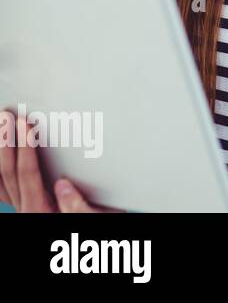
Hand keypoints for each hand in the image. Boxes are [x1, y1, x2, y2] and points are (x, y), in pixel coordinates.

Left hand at [0, 109, 120, 212]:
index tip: (25, 124)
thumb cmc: (95, 216)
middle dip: (7, 142)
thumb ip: (77, 206)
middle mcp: (25, 208)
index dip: (25, 147)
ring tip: (2, 126)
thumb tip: (63, 185)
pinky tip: (0, 149)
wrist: (84, 231)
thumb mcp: (93, 215)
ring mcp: (20, 205)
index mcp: (41, 209)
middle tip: (6, 117)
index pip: (28, 173)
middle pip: (8, 172)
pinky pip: (1, 184)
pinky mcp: (20, 202)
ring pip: (0, 177)